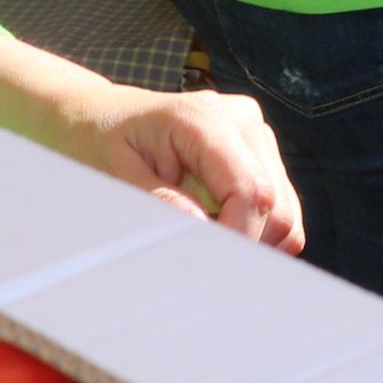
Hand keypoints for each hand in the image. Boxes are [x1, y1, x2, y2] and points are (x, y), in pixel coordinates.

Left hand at [0, 38, 302, 250]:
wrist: (98, 116)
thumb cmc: (98, 142)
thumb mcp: (113, 173)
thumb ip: (156, 199)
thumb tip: (201, 228)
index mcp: (202, 118)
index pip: (249, 189)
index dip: (236, 237)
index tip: (205, 266)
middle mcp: (240, 119)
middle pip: (274, 202)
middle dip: (244, 243)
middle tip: (198, 261)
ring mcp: (254, 132)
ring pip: (284, 207)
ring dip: (254, 239)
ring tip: (203, 241)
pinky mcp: (259, 149)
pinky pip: (280, 204)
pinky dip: (258, 230)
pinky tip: (219, 230)